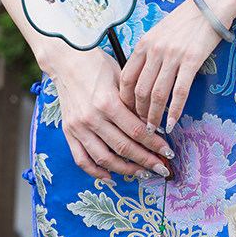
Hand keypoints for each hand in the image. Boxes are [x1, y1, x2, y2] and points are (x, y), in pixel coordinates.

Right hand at [43, 45, 172, 179]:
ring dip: (126, 170)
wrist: (67, 59)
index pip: (137, 131)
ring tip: (142, 173)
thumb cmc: (98, 65)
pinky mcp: (68, 132)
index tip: (168, 152)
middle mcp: (92, 118)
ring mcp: (78, 127)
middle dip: (146, 161)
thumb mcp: (122, 78)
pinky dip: (95, 172)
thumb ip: (135, 103)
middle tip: (161, 168)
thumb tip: (153, 125)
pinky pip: (81, 159)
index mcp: (108, 102)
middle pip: (124, 148)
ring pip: (104, 158)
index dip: (155, 145)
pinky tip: (110, 177)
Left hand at [119, 0, 234, 132]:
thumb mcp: (161, 31)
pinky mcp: (191, 60)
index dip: (125, 99)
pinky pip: (179, 92)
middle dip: (138, 113)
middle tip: (141, 127)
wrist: (213, 4)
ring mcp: (172, 55)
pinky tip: (173, 123)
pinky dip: (174, 111)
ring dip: (154, 116)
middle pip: (139, 90)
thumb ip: (150, 50)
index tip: (128, 112)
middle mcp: (154, 49)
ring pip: (156, 94)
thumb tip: (145, 74)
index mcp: (144, 42)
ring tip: (155, 130)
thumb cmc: (189, 18)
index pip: (126, 77)